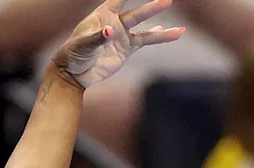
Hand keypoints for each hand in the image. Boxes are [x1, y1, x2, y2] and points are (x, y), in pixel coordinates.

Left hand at [52, 0, 184, 88]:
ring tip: (181, 30)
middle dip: (152, 7)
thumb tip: (110, 32)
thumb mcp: (82, 45)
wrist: (73, 74)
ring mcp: (122, 36)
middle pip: (138, 13)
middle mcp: (115, 23)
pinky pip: (145, 42)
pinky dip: (160, 38)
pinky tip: (172, 32)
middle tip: (167, 1)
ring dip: (161, 30)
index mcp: (103, 15)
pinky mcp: (126, 49)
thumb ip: (97, 38)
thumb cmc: (72, 55)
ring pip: (145, 29)